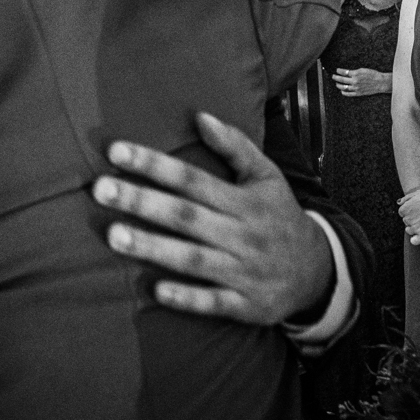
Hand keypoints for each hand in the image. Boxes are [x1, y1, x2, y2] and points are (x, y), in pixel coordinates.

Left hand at [94, 112, 333, 325]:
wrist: (317, 271)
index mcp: (243, 200)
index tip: (117, 152)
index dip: (155, 164)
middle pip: (186, 215)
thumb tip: (200, 116)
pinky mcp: (245, 303)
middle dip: (142, 201)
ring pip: (193, 258)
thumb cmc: (280, 217)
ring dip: (153, 247)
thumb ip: (235, 146)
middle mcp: (241, 233)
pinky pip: (214, 301)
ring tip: (114, 235)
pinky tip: (155, 290)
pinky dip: (187, 297)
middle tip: (101, 189)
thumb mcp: (267, 176)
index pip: (193, 178)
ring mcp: (242, 270)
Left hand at [331, 67, 389, 97]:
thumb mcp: (363, 70)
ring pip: (344, 87)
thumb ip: (354, 71)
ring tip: (337, 84)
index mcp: (356, 74)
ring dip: (338, 85)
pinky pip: (348, 94)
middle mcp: (354, 81)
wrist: (380, 83)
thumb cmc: (373, 75)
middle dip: (336, 77)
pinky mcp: (358, 93)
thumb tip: (347, 72)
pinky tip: (342, 91)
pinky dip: (344, 92)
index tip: (337, 70)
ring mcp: (356, 88)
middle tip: (333, 76)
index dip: (339, 71)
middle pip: (342, 79)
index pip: (344, 72)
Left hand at [399, 188, 419, 244]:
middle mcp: (407, 219)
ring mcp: (415, 228)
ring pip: (409, 231)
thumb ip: (406, 198)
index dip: (410, 212)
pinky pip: (414, 241)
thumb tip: (399, 203)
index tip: (418, 211)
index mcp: (404, 209)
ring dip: (414, 228)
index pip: (402, 213)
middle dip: (413, 219)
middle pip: (406, 222)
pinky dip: (415, 240)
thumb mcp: (417, 193)